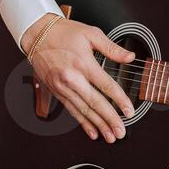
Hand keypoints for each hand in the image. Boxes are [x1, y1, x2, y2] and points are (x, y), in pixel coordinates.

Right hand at [23, 14, 135, 142]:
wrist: (38, 34)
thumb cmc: (65, 32)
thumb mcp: (91, 34)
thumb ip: (112, 48)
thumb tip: (130, 57)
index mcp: (83, 63)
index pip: (105, 86)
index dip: (119, 100)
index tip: (130, 111)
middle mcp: (71, 78)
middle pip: (94, 103)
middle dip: (109, 119)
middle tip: (120, 132)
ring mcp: (62, 87)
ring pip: (82, 110)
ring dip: (97, 125)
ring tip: (109, 136)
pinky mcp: (56, 91)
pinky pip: (71, 110)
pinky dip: (82, 122)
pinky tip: (92, 131)